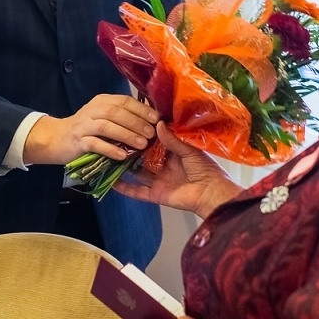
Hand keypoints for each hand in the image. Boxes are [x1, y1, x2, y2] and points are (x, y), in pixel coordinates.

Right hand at [22, 94, 158, 164]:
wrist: (55, 139)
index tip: (156, 119)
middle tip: (151, 134)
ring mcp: (83, 126)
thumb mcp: (102, 117)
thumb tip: (150, 122)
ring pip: (107, 127)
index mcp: (102, 102)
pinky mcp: (77, 142)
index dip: (141, 109)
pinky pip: (95, 144)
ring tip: (141, 144)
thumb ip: (122, 117)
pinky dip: (110, 149)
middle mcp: (92, 110)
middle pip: (116, 112)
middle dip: (136, 122)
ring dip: (126, 135)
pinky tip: (122, 156)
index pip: (124, 101)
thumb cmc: (85, 129)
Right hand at [111, 125, 239, 219]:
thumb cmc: (206, 169)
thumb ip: (172, 139)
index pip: (154, 143)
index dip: (144, 135)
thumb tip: (157, 124)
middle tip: (115, 138)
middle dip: (131, 149)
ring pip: (137, 173)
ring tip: (108, 156)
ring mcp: (157, 181)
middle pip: (143, 157)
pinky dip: (124, 188)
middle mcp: (163, 166)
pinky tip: (111, 181)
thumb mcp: (189, 150)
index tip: (130, 125)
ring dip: (124, 167)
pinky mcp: (154, 194)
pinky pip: (137, 192)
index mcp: (173, 153)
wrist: (211, 194)